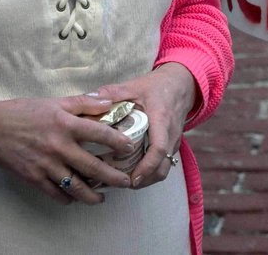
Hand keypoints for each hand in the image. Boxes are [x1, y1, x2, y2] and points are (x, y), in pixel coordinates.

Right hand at [0, 93, 133, 203]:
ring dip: (91, 194)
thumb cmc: (23, 112)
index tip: (131, 148)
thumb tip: (110, 102)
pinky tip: (76, 198)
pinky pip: (54, 193)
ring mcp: (45, 165)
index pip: (99, 133)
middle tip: (126, 182)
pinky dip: (67, 198)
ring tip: (102, 198)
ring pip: (75, 185)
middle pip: (91, 166)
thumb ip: (84, 103)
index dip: (117, 141)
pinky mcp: (32, 177)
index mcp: (65, 124)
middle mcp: (58, 147)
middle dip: (112, 177)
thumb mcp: (56, 102)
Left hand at [92, 63, 198, 188]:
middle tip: (122, 184)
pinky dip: (151, 171)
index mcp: (161, 119)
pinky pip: (165, 163)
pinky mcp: (173, 144)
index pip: (159, 148)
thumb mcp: (133, 86)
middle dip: (144, 179)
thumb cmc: (156, 86)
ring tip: (126, 181)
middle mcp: (171, 133)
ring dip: (148, 178)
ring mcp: (175, 140)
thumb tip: (86, 101)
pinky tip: (135, 171)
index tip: (132, 178)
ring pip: (165, 167)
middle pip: (163, 165)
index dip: (146, 166)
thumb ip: (110, 93)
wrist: (181, 83)